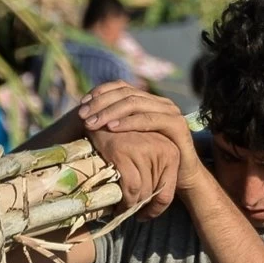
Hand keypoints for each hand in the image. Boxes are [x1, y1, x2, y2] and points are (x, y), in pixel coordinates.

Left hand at [78, 82, 203, 191]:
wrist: (181, 176)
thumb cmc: (151, 159)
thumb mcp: (131, 138)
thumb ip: (116, 124)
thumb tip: (85, 117)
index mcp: (149, 101)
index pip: (122, 86)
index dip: (101, 92)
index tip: (82, 104)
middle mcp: (160, 102)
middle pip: (126, 92)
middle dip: (101, 103)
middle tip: (83, 115)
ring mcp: (170, 111)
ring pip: (135, 103)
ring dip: (110, 112)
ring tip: (92, 123)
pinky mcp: (177, 125)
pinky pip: (149, 120)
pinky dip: (129, 122)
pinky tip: (112, 128)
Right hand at [87, 130, 178, 219]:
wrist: (99, 122)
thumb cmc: (124, 142)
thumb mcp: (148, 154)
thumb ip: (156, 173)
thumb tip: (157, 203)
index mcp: (171, 150)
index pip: (168, 190)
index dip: (157, 208)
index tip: (145, 215)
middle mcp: (162, 147)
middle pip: (154, 193)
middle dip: (142, 207)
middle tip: (130, 213)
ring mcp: (143, 149)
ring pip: (142, 192)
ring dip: (131, 206)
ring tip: (122, 209)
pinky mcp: (123, 152)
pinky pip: (130, 188)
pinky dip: (124, 201)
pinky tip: (117, 205)